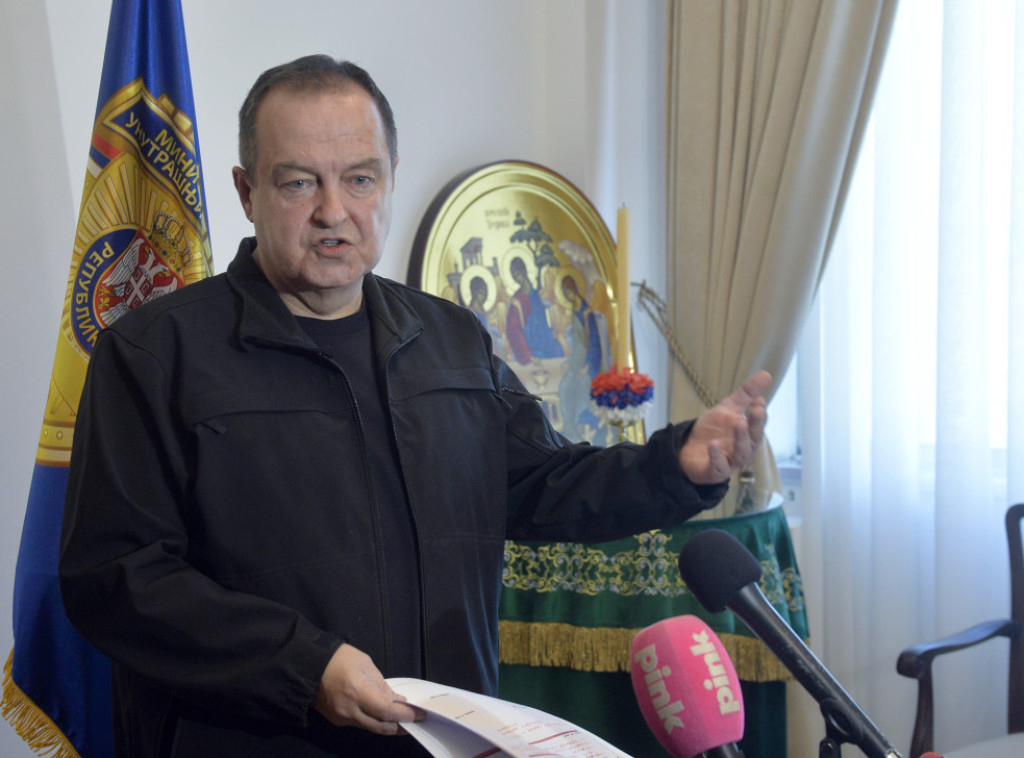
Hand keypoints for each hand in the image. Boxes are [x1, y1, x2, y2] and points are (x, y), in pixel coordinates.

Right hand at [313, 644, 422, 734]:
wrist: (308, 665)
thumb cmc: (339, 658)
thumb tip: (397, 701)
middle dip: (401, 726)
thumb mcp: (366, 664)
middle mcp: (350, 711)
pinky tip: (381, 714)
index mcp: (358, 692)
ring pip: (371, 728)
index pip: (388, 712)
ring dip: (388, 725)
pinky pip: (360, 724)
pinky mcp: (336, 721)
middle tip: (414, 721)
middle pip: (382, 727)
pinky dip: (373, 720)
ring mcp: (342, 718)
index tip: (420, 714)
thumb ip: (383, 686)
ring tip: (401, 719)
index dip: (407, 715)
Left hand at [678, 370, 770, 484]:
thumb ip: (747, 394)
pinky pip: (718, 466)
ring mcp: (729, 461)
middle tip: (756, 410)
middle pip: (753, 439)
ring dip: (740, 439)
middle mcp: (742, 449)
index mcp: (748, 434)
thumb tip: (766, 374)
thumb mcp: (729, 409)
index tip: (758, 401)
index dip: (759, 414)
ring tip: (739, 423)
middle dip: (755, 425)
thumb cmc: (714, 431)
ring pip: (740, 453)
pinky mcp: (714, 471)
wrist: (688, 449)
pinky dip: (717, 456)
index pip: (758, 425)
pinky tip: (714, 444)